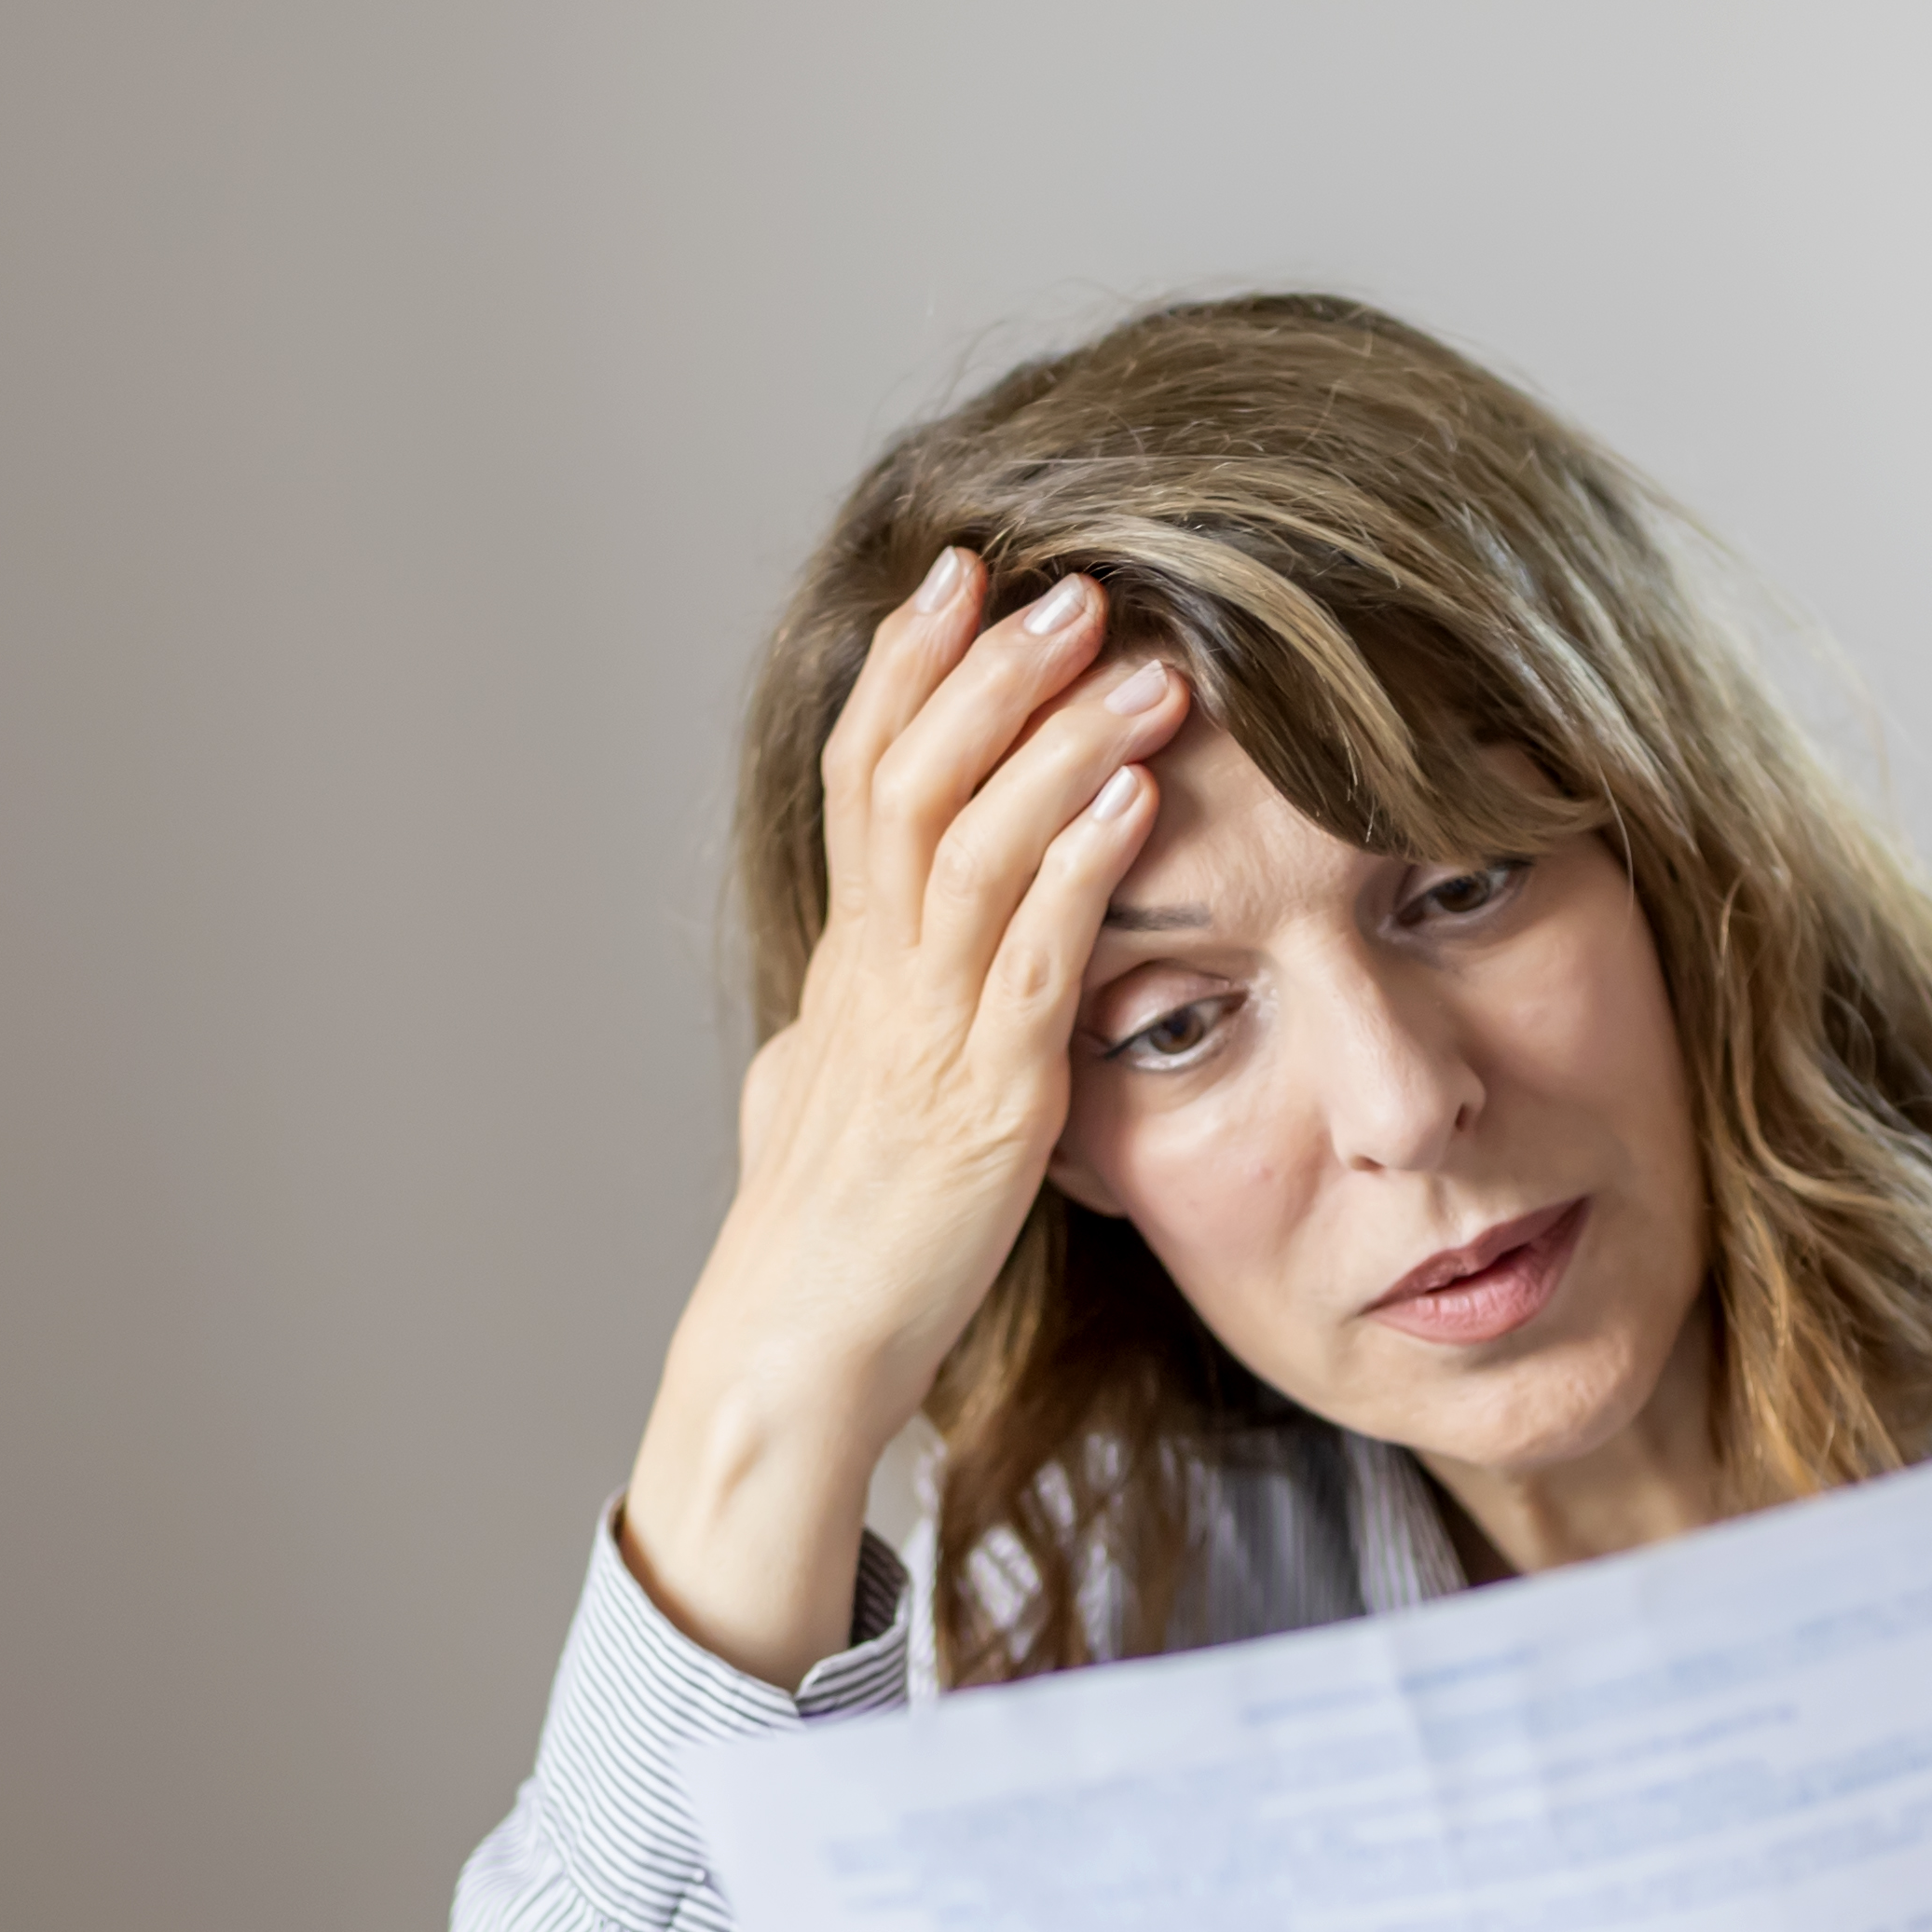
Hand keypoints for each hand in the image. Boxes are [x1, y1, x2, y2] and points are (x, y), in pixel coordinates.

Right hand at [619, 550, 1179, 1682]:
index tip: (962, 575)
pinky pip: (1032, 962)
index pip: (865, 775)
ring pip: (972, 847)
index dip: (909, 667)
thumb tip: (824, 1005)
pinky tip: (1132, 801)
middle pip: (913, 778)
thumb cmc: (822, 1247)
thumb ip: (842, 1032)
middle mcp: (875, 978)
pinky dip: (1081, 869)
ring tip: (1139, 663)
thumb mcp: (819, 1106)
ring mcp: (926, 1034)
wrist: (793, 1356)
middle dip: (989, 672)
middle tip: (1067, 582)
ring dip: (1057, 742)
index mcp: (848, 966)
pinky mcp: (985, 1104)